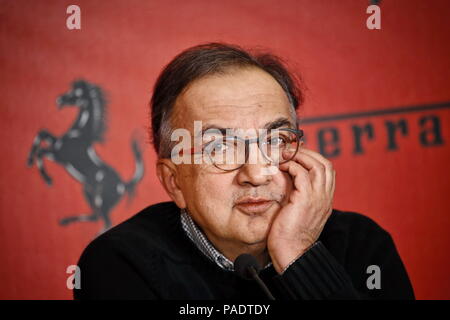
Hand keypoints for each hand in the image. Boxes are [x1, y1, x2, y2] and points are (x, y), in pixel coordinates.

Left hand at [267, 143, 335, 273]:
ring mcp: (318, 198)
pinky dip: (292, 165)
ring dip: (299, 156)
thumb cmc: (289, 236)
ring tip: (284, 155)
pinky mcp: (306, 199)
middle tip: (290, 151)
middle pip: (326, 164)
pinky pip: (302, 174)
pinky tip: (282, 167)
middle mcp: (325, 197)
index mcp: (325, 201)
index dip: (313, 159)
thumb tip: (286, 180)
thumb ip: (297, 197)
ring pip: (317, 165)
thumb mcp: (297, 212)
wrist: (292, 253)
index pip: (327, 171)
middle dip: (308, 153)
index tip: (296, 155)